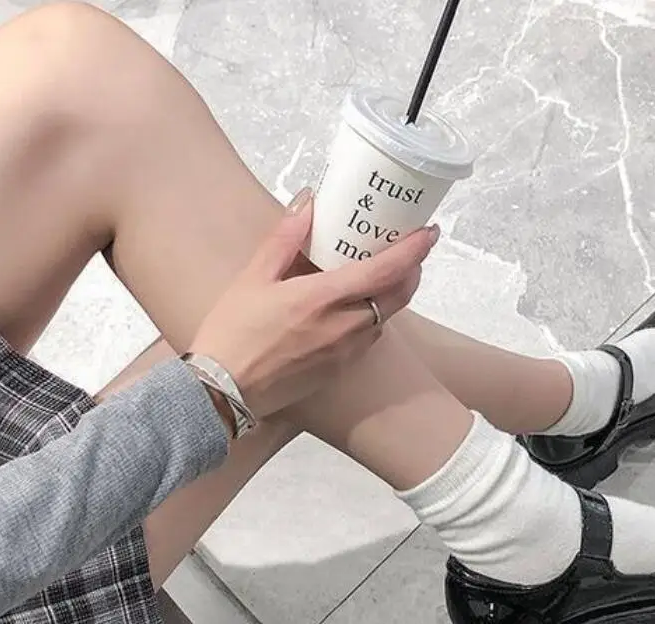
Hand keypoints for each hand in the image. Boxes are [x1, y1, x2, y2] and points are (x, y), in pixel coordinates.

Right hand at [189, 189, 437, 420]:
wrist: (224, 391)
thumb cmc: (233, 333)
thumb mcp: (253, 278)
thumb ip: (285, 238)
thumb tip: (309, 201)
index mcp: (323, 298)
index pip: (386, 270)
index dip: (414, 250)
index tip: (429, 232)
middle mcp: (344, 326)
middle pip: (398, 295)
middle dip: (412, 270)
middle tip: (411, 249)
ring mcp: (345, 351)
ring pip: (385, 317)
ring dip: (393, 294)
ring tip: (384, 274)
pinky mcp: (339, 370)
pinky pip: (368, 338)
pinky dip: (373, 318)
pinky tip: (356, 308)